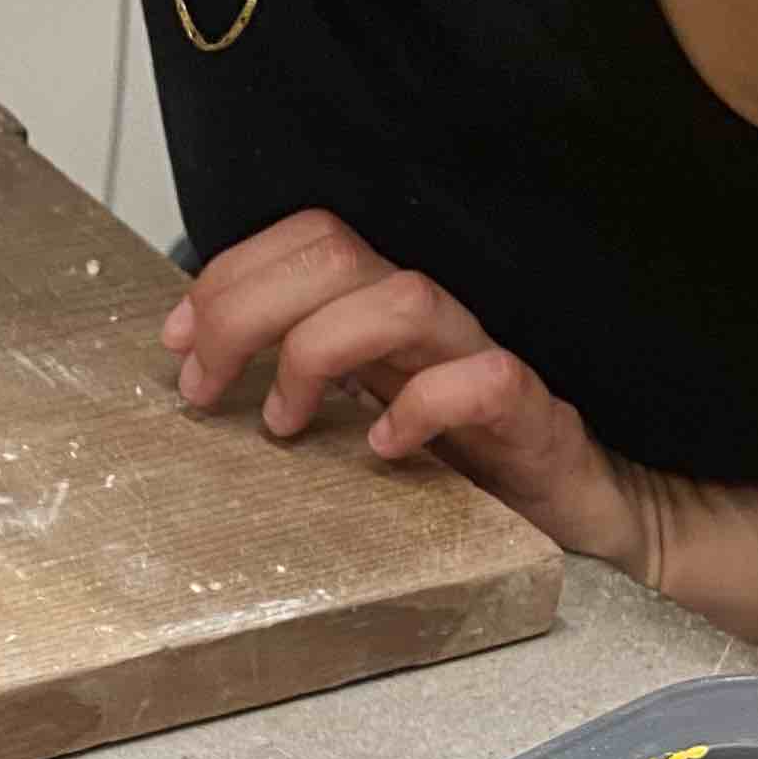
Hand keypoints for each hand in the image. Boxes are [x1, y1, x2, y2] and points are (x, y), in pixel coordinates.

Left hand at [163, 209, 678, 578]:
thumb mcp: (360, 421)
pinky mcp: (532, 417)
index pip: (308, 241)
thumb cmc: (466, 472)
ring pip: (401, 299)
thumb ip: (298, 389)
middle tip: (206, 387)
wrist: (580, 517)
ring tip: (284, 423)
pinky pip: (484, 381)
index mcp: (382, 316)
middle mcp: (429, 324)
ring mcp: (482, 360)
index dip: (230, 277)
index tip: (177, 343)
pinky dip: (423, 407)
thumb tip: (203, 377)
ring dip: (318, 351)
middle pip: (335, 255)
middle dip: (246, 311)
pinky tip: (382, 447)